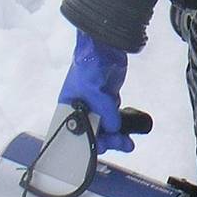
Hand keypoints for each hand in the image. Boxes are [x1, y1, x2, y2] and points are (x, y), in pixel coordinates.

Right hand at [58, 30, 144, 153]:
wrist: (104, 47)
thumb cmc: (89, 65)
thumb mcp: (94, 92)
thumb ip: (104, 112)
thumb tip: (115, 128)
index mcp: (69, 108)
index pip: (75, 134)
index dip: (86, 144)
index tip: (99, 149)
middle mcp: (81, 110)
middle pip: (93, 134)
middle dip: (106, 142)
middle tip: (120, 143)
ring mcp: (96, 105)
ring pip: (105, 129)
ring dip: (116, 137)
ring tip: (127, 143)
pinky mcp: (108, 100)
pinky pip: (114, 119)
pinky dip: (120, 127)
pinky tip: (128, 131)